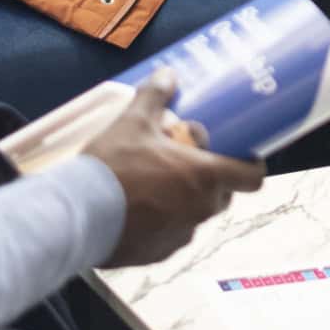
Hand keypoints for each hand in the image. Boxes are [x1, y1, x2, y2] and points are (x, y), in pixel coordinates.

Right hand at [81, 73, 267, 268]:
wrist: (77, 216)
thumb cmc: (113, 166)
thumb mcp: (133, 122)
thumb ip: (156, 96)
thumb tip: (168, 74)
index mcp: (205, 177)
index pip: (253, 178)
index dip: (251, 166)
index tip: (242, 156)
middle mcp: (201, 210)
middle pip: (222, 195)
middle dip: (211, 180)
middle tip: (187, 162)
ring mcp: (181, 235)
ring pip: (195, 215)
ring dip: (185, 201)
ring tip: (156, 185)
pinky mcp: (159, 254)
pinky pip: (171, 235)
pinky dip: (163, 223)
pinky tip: (138, 210)